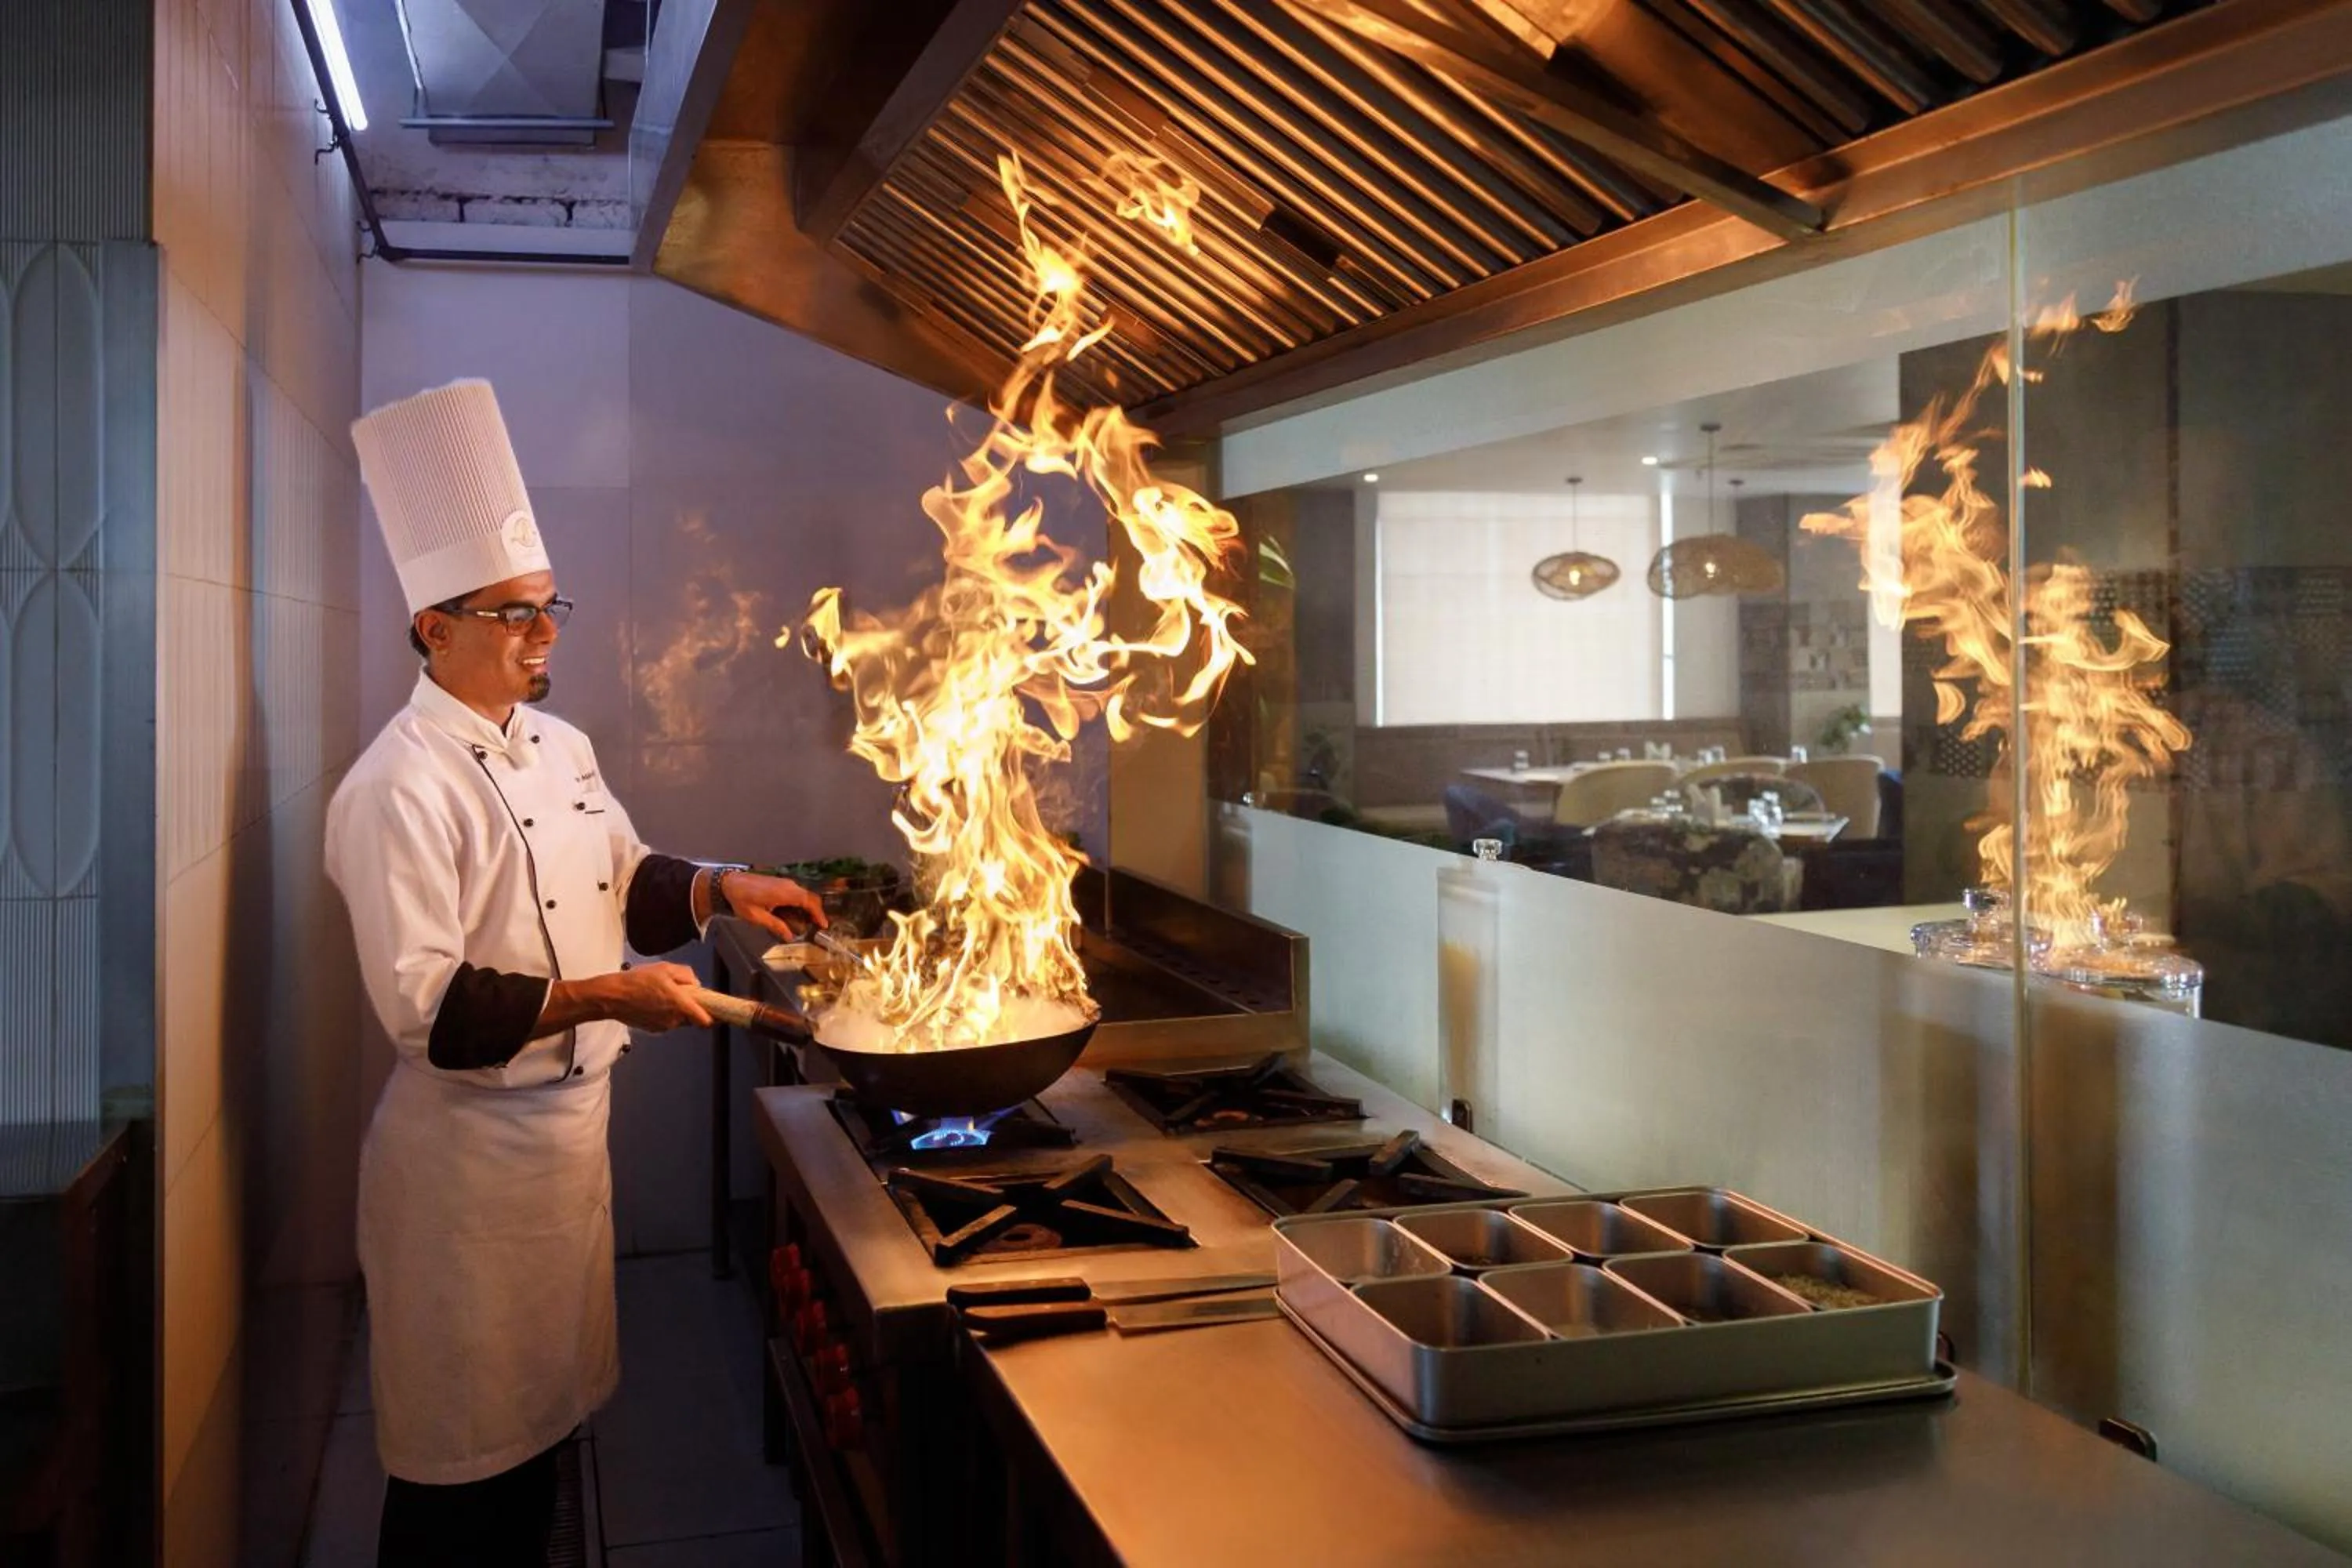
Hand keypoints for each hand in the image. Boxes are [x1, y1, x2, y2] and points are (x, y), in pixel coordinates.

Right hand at [596, 963, 712, 1030]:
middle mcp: (674, 1019)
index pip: (706, 1020)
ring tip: (662, 993)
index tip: (720, 1011)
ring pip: (679, 1019)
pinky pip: (666, 1021)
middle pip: (693, 1018)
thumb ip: (686, 975)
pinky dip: (664, 1013)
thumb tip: (696, 985)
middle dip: (692, 1007)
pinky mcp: (653, 1029)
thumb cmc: (637, 981)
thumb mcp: (665, 968)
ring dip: (677, 1009)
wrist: (611, 997)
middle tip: (683, 992)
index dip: (715, 1016)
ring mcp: (663, 1026)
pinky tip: (652, 1001)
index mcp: (680, 1005)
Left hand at [715, 870, 828, 943]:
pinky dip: (801, 902)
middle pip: (810, 897)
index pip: (809, 902)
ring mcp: (784, 882)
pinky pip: (797, 892)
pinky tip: (796, 912)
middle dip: (816, 911)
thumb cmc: (741, 900)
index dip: (819, 913)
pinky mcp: (780, 882)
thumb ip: (775, 926)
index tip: (824, 925)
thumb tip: (789, 936)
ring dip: (808, 907)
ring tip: (808, 921)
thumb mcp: (757, 917)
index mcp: (784, 893)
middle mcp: (788, 885)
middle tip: (818, 925)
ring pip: (804, 894)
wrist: (729, 883)